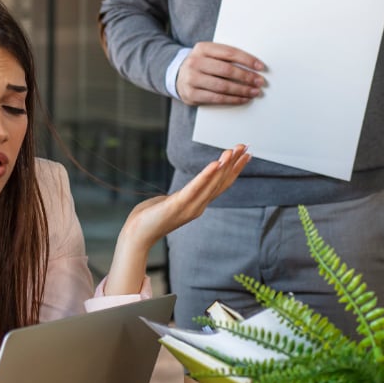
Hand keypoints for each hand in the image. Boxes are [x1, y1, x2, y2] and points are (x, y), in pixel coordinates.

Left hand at [118, 145, 250, 251]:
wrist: (137, 235)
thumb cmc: (151, 218)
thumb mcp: (173, 202)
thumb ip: (185, 195)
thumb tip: (191, 188)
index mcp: (198, 204)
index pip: (222, 184)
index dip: (235, 169)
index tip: (246, 155)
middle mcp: (198, 206)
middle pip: (220, 182)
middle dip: (234, 163)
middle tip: (244, 147)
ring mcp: (189, 207)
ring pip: (211, 184)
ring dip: (223, 166)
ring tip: (231, 151)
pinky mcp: (177, 205)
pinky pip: (195, 188)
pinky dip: (206, 176)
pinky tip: (214, 164)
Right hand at [176, 42, 266, 105]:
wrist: (178, 76)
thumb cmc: (202, 64)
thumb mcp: (210, 54)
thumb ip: (227, 57)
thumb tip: (254, 65)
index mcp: (202, 48)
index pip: (229, 52)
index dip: (247, 60)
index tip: (260, 67)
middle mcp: (195, 62)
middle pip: (227, 70)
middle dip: (247, 76)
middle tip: (260, 81)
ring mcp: (191, 79)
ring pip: (223, 86)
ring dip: (242, 90)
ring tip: (254, 91)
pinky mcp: (191, 94)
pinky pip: (217, 98)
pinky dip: (233, 99)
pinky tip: (243, 99)